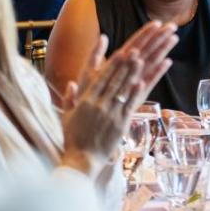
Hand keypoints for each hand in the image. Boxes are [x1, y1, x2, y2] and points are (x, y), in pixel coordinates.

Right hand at [60, 22, 176, 173]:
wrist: (81, 161)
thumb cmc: (73, 139)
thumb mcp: (67, 116)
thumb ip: (70, 99)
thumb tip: (72, 84)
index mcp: (85, 101)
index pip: (101, 78)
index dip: (112, 64)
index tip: (120, 52)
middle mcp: (98, 104)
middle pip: (114, 80)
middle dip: (125, 64)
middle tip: (135, 49)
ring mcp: (109, 114)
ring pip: (122, 90)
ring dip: (132, 73)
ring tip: (141, 60)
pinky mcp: (119, 124)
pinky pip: (128, 106)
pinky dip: (135, 93)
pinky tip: (142, 81)